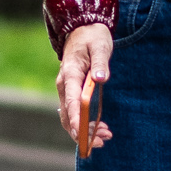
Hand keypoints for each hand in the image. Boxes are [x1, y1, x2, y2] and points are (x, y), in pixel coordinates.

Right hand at [57, 24, 113, 148]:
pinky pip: (74, 113)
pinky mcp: (72, 92)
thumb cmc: (93, 37)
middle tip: (102, 141)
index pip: (71, 102)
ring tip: (106, 135)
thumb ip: (101, 62)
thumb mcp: (100, 46)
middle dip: (82, 132)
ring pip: (70, 117)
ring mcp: (66, 90)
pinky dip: (85, 124)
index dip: (76, 121)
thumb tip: (101, 79)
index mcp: (70, 75)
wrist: (83, 29)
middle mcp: (64, 85)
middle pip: (67, 116)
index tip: (84, 136)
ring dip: (85, 130)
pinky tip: (100, 128)